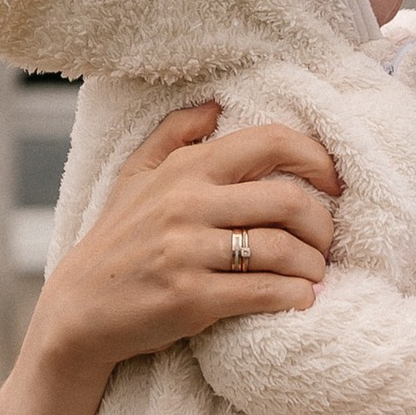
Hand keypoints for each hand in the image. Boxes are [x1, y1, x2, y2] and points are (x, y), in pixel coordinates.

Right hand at [29, 105, 341, 380]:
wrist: (79, 310)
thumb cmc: (116, 242)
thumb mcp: (135, 176)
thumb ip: (174, 134)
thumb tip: (216, 104)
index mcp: (186, 169)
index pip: (270, 142)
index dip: (316, 158)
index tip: (336, 183)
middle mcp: (188, 203)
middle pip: (288, 200)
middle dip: (323, 225)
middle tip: (327, 244)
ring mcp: (188, 251)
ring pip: (282, 249)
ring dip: (313, 267)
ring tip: (315, 276)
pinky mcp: (191, 298)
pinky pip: (264, 292)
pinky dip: (293, 297)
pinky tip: (299, 300)